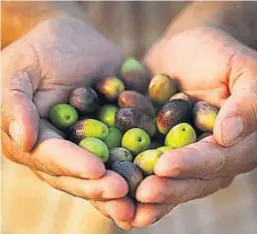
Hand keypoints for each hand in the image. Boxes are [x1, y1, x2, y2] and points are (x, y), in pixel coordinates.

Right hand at [1, 17, 134, 225]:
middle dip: (103, 186)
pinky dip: (145, 154)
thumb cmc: (39, 51)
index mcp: (40, 141)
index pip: (54, 159)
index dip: (74, 166)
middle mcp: (68, 149)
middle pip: (83, 173)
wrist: (71, 37)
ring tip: (146, 195)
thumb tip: (22, 140)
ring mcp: (95, 142)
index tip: (97, 171)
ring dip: (127, 181)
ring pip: (110, 167)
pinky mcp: (117, 129)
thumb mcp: (17, 72)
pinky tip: (162, 166)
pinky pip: (131, 144)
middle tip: (124, 195)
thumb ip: (15, 105)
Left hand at [128, 27, 256, 227]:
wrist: (187, 49)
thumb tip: (229, 135)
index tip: (165, 166)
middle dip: (165, 189)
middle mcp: (210, 159)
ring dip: (144, 195)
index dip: (192, 166)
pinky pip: (144, 166)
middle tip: (141, 194)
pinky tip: (107, 187)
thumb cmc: (220, 54)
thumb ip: (250, 102)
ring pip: (166, 182)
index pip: (216, 161)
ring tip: (121, 206)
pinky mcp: (158, 149)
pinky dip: (127, 176)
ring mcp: (182, 157)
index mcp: (237, 145)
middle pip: (189, 181)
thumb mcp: (246, 69)